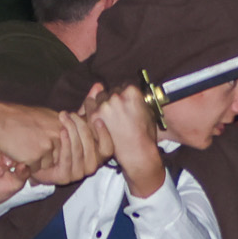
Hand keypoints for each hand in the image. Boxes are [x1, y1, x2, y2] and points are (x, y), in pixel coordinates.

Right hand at [0, 101, 64, 167]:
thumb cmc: (18, 117)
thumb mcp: (43, 116)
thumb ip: (56, 126)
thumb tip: (66, 134)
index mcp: (61, 125)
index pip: (65, 145)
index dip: (53, 147)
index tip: (41, 142)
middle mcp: (57, 136)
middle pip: (58, 156)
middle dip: (46, 155)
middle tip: (32, 145)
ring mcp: (47, 147)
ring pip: (47, 164)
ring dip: (37, 161)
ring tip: (25, 147)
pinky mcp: (35, 157)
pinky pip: (35, 168)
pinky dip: (27, 164)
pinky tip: (20, 152)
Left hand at [25, 108, 105, 189]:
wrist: (32, 149)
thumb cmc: (56, 134)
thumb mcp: (75, 120)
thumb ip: (87, 107)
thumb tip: (98, 86)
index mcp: (96, 155)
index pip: (108, 148)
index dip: (105, 134)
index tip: (97, 119)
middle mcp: (89, 166)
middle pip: (93, 148)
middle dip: (82, 128)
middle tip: (72, 114)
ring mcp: (77, 174)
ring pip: (80, 152)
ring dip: (73, 133)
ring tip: (64, 118)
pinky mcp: (63, 178)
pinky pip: (68, 160)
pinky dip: (66, 145)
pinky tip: (61, 131)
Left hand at [89, 84, 166, 198]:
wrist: (137, 152)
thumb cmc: (145, 134)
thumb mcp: (148, 112)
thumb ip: (138, 100)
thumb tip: (131, 94)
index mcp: (132, 92)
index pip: (124, 86)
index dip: (124, 94)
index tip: (124, 102)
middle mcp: (117, 96)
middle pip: (110, 91)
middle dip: (112, 99)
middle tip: (116, 111)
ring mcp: (104, 105)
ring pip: (98, 97)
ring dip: (101, 103)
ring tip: (107, 115)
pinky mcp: (94, 116)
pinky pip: (89, 106)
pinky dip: (92, 111)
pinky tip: (98, 119)